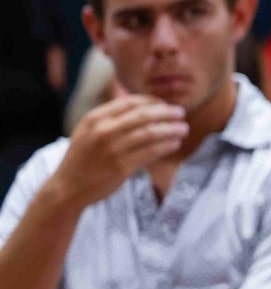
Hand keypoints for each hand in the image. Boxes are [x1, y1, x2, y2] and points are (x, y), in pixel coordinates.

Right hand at [50, 96, 186, 206]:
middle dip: (166, 113)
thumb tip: (138, 103)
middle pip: (143, 115)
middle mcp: (103, 130)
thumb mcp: (88, 130)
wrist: (68, 187)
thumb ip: (110, 117)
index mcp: (95, 118)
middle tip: (181, 113)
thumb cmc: (84, 157)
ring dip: (171, 129)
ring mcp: (112, 149)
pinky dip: (166, 146)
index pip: (130, 102)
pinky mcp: (121, 166)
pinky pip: (150, 152)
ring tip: (184, 128)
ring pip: (150, 133)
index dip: (152, 102)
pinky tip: (175, 143)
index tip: (165, 105)